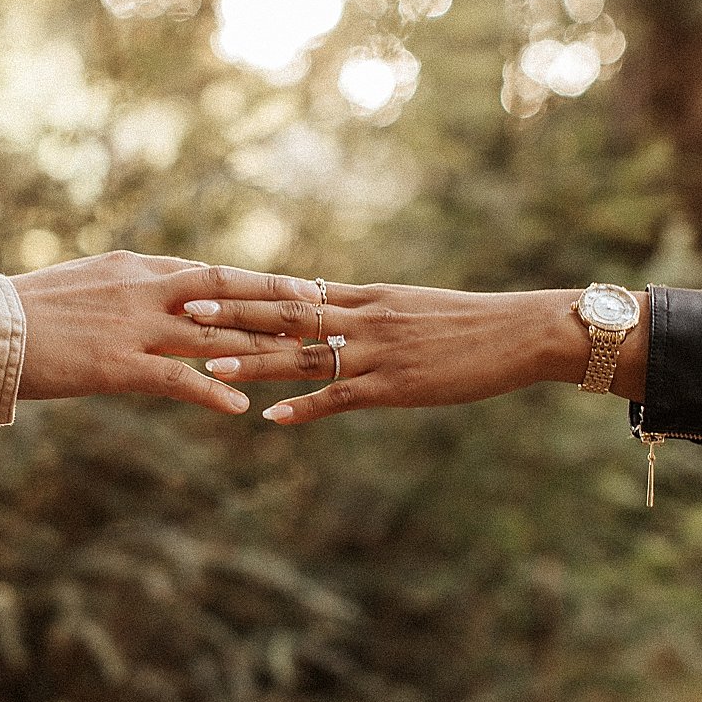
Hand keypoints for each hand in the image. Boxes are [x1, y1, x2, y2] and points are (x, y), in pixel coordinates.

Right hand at [11, 251, 320, 413]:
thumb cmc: (23, 312)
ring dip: (259, 345)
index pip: (208, 273)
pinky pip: (176, 378)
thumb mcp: (83, 287)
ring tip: (300, 356)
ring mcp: (133, 327)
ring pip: (212, 333)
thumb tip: (150, 295)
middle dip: (275, 301)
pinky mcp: (116, 364)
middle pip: (225, 292)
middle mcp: (142, 290)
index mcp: (134, 269)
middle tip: (319, 308)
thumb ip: (123, 291)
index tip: (292, 285)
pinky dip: (211, 391)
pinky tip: (239, 408)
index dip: (254, 281)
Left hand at [182, 282, 647, 422]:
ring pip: (305, 355)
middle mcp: (364, 317)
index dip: (243, 290)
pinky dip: (307, 407)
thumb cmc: (467, 323)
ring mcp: (379, 351)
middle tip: (181, 311)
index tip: (200, 283)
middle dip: (231, 315)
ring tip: (209, 366)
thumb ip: (364, 310)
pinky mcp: (398, 384)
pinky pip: (343, 396)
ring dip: (255, 362)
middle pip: (285, 315)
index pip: (292, 291)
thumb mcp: (409, 308)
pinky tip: (274, 419)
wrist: (520, 332)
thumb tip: (325, 309)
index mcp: (364, 296)